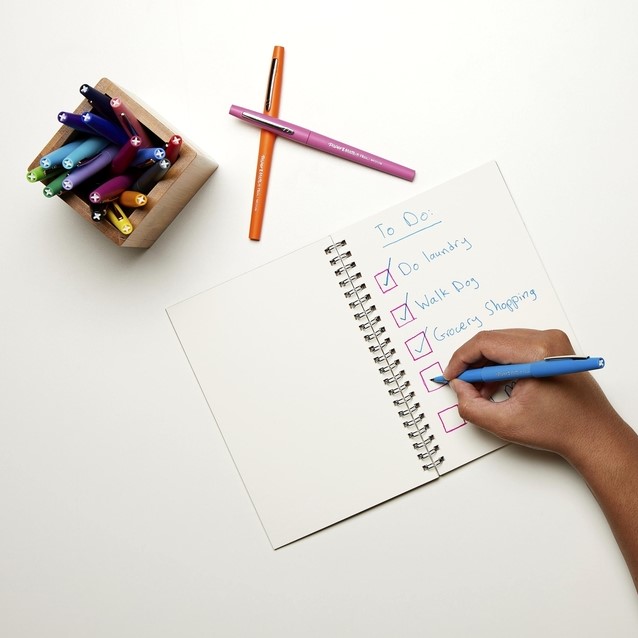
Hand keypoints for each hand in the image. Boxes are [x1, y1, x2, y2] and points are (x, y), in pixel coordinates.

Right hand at [443, 329, 620, 458]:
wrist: (594, 435)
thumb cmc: (561, 429)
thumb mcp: (505, 423)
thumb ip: (471, 406)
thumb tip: (458, 388)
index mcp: (537, 352)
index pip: (484, 342)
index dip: (461, 359)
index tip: (451, 376)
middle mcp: (547, 339)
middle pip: (492, 340)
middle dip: (471, 362)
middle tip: (462, 384)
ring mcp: (552, 341)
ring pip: (502, 343)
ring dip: (485, 364)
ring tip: (479, 390)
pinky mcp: (553, 348)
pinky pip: (515, 348)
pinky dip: (499, 364)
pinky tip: (494, 385)